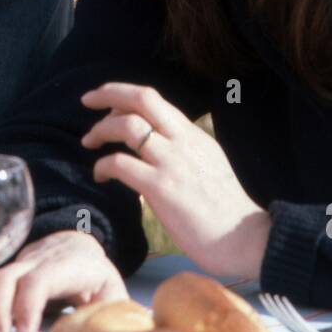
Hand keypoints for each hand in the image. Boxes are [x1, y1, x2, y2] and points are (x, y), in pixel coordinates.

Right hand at [0, 230, 127, 331]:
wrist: (78, 247)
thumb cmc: (97, 276)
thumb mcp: (112, 293)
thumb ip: (110, 317)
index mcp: (68, 265)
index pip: (39, 281)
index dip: (27, 307)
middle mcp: (38, 260)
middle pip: (6, 279)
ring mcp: (19, 265)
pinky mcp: (9, 274)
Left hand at [81, 83, 270, 280]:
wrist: (245, 238)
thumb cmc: (226, 209)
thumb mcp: (209, 164)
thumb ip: (185, 151)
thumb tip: (159, 146)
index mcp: (193, 135)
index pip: (154, 100)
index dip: (125, 95)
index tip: (107, 104)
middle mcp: (182, 141)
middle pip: (141, 98)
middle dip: (108, 93)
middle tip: (86, 100)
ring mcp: (171, 163)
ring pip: (127, 126)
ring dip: (100, 129)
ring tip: (89, 143)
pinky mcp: (161, 188)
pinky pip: (121, 164)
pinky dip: (103, 165)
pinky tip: (100, 175)